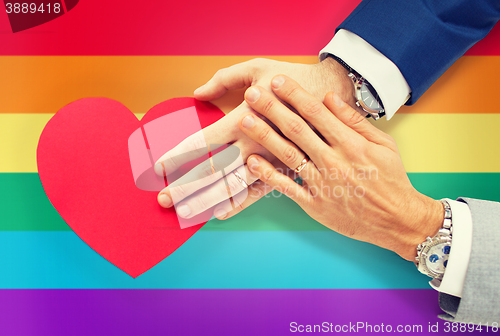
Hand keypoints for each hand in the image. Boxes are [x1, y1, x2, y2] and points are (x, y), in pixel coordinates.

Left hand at [155, 58, 355, 220]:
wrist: (337, 95)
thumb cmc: (296, 79)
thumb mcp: (259, 68)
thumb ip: (225, 79)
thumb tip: (197, 93)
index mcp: (244, 119)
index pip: (202, 141)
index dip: (178, 155)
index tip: (159, 167)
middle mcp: (253, 144)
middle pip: (213, 171)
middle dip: (186, 187)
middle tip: (162, 201)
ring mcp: (270, 161)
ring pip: (233, 188)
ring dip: (207, 201)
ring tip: (185, 213)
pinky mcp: (287, 171)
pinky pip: (260, 193)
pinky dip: (239, 204)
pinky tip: (221, 213)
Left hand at [239, 75, 443, 260]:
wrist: (397, 220)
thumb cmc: (391, 179)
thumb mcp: (383, 144)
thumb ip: (354, 121)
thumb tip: (329, 97)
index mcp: (351, 143)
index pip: (317, 113)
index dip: (295, 95)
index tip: (278, 81)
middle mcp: (334, 161)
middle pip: (297, 130)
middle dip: (272, 109)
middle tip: (253, 93)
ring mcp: (322, 184)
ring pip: (288, 156)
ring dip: (264, 136)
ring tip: (245, 120)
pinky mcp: (315, 205)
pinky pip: (287, 188)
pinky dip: (268, 175)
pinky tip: (252, 161)